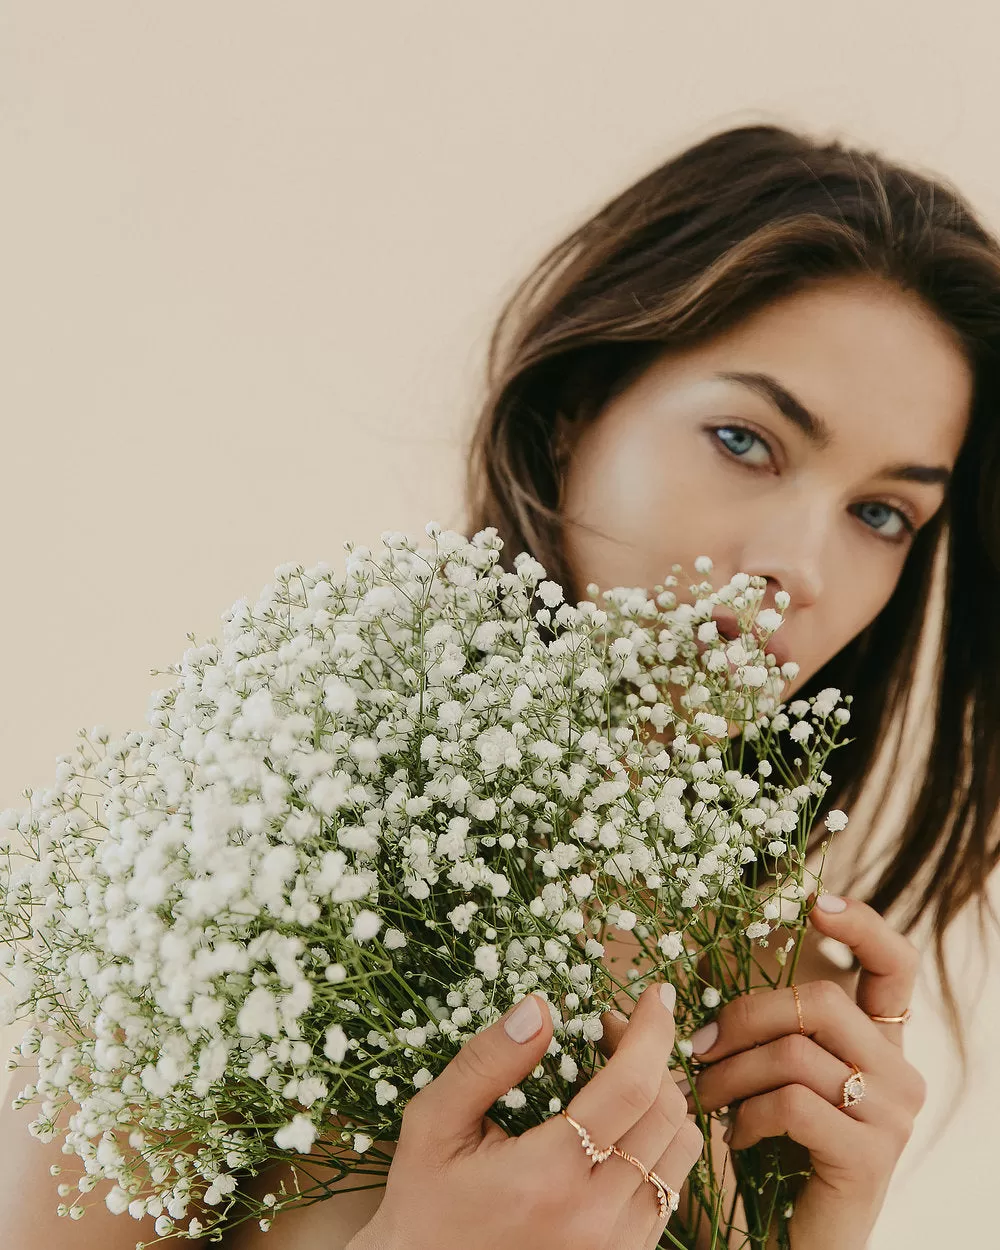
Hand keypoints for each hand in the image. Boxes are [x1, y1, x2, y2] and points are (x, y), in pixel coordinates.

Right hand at [350, 981, 703, 1249]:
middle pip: (667, 1113)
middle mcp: (597, 1218)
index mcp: (549, 1178)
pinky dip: (659, 1140)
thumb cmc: (426, 1203)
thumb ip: (486, 1062)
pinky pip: (672, 1186)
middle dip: (652, 1053)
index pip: (631, 1088)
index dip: (650, 1031)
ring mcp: (618, 1245)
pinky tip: (619, 1122)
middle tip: (609, 1027)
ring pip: (681, 1150)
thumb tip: (540, 1006)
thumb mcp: (434, 1124)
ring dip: (663, 1096)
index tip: (653, 993)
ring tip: (619, 1071)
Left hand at [677, 893, 927, 1249]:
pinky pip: (795, 1102)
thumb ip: (698, 1041)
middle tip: (697, 1050)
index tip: (814, 901)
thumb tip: (622, 1009)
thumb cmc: (760, 1161)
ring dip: (732, 1072)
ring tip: (705, 1100)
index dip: (862, 924)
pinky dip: (748, 1114)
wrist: (784, 1246)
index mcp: (874, 1044)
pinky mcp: (870, 1157)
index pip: (893, 965)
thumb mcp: (735, 1084)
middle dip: (744, 1017)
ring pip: (797, 1052)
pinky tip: (735, 1135)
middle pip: (821, 1002)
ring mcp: (891, 1116)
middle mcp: (898, 1073)